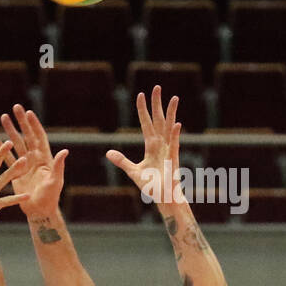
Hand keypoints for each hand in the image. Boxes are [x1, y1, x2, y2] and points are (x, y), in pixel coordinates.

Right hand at [0, 105, 68, 220]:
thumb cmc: (49, 198)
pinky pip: (6, 156)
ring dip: (10, 130)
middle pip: (26, 135)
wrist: (39, 210)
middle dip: (21, 122)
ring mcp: (24, 164)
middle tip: (15, 107)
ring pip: (16, 143)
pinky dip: (0, 147)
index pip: (39, 137)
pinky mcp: (15, 171)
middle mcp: (34, 158)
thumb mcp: (55, 181)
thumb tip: (65, 151)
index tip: (28, 113)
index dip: (34, 125)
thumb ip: (58, 166)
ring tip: (3, 117)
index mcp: (44, 158)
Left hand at [106, 86, 182, 205]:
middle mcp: (160, 145)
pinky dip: (175, 135)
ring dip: (171, 114)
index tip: (141, 95)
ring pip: (169, 128)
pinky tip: (177, 124)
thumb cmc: (151, 186)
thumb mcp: (133, 171)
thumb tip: (108, 152)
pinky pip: (174, 145)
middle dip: (157, 104)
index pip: (146, 124)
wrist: (163, 198)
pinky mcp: (173, 160)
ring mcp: (168, 151)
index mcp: (151, 146)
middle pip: (158, 120)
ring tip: (174, 98)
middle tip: (157, 87)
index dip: (143, 110)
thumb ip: (122, 161)